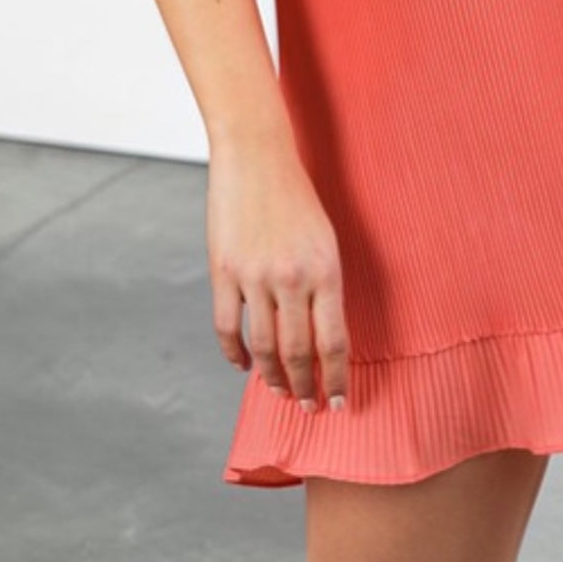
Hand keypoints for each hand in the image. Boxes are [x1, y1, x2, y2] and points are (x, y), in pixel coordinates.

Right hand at [207, 142, 350, 413]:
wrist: (257, 155)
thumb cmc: (297, 196)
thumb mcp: (325, 239)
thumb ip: (325, 285)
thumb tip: (324, 336)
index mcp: (326, 269)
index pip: (335, 341)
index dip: (337, 379)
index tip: (339, 403)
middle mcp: (292, 278)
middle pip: (300, 352)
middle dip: (305, 386)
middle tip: (308, 406)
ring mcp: (255, 276)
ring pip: (265, 347)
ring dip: (273, 377)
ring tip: (279, 392)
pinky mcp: (223, 271)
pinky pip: (228, 328)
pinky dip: (236, 355)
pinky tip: (244, 366)